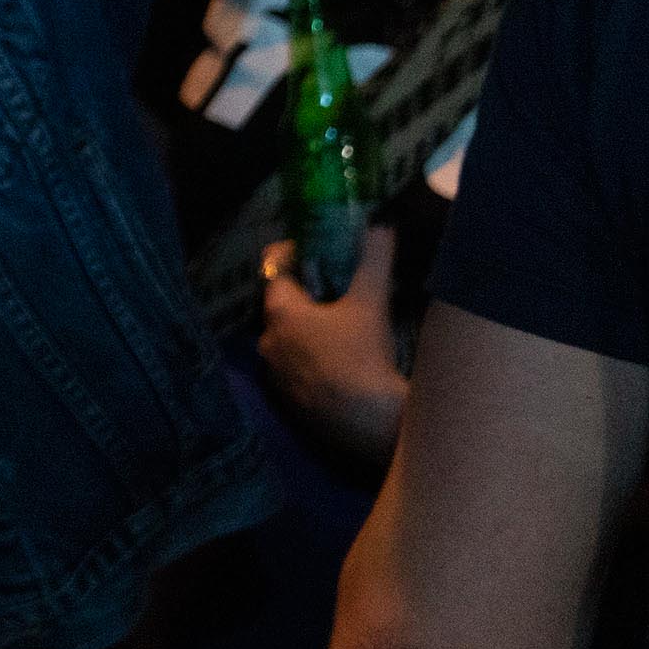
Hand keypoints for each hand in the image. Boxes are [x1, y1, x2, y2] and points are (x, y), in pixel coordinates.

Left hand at [259, 228, 408, 461]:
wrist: (367, 423)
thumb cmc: (363, 356)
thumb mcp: (371, 303)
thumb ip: (373, 261)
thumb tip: (380, 226)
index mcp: (279, 312)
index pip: (274, 270)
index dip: (291, 254)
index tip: (312, 247)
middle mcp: (268, 340)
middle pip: (282, 305)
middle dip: (306, 293)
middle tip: (336, 285)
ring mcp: (276, 373)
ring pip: (288, 337)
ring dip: (309, 327)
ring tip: (341, 322)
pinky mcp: (289, 400)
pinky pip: (296, 367)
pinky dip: (313, 357)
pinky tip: (341, 360)